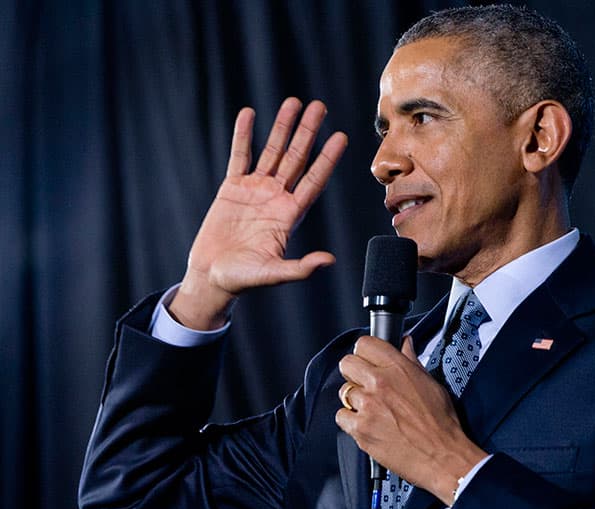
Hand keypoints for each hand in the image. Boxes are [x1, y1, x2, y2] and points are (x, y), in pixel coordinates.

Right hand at [171, 97, 348, 328]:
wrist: (212, 277)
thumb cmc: (244, 280)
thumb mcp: (274, 274)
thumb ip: (300, 267)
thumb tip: (329, 261)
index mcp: (290, 215)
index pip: (314, 180)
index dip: (327, 159)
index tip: (341, 137)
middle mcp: (276, 198)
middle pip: (296, 158)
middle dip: (307, 132)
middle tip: (319, 106)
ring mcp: (255, 191)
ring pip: (272, 152)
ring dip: (281, 127)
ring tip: (292, 102)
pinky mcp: (232, 188)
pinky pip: (239, 156)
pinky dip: (243, 135)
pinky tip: (249, 113)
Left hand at [335, 336, 487, 504]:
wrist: (442, 456)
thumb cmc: (441, 423)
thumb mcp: (431, 383)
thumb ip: (411, 361)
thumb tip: (405, 344)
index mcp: (399, 368)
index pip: (365, 344)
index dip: (365, 352)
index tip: (368, 360)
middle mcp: (381, 383)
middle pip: (347, 364)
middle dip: (354, 373)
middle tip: (365, 384)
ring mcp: (368, 406)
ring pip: (344, 392)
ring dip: (355, 400)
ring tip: (372, 410)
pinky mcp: (360, 429)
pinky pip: (341, 417)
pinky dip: (351, 421)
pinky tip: (368, 425)